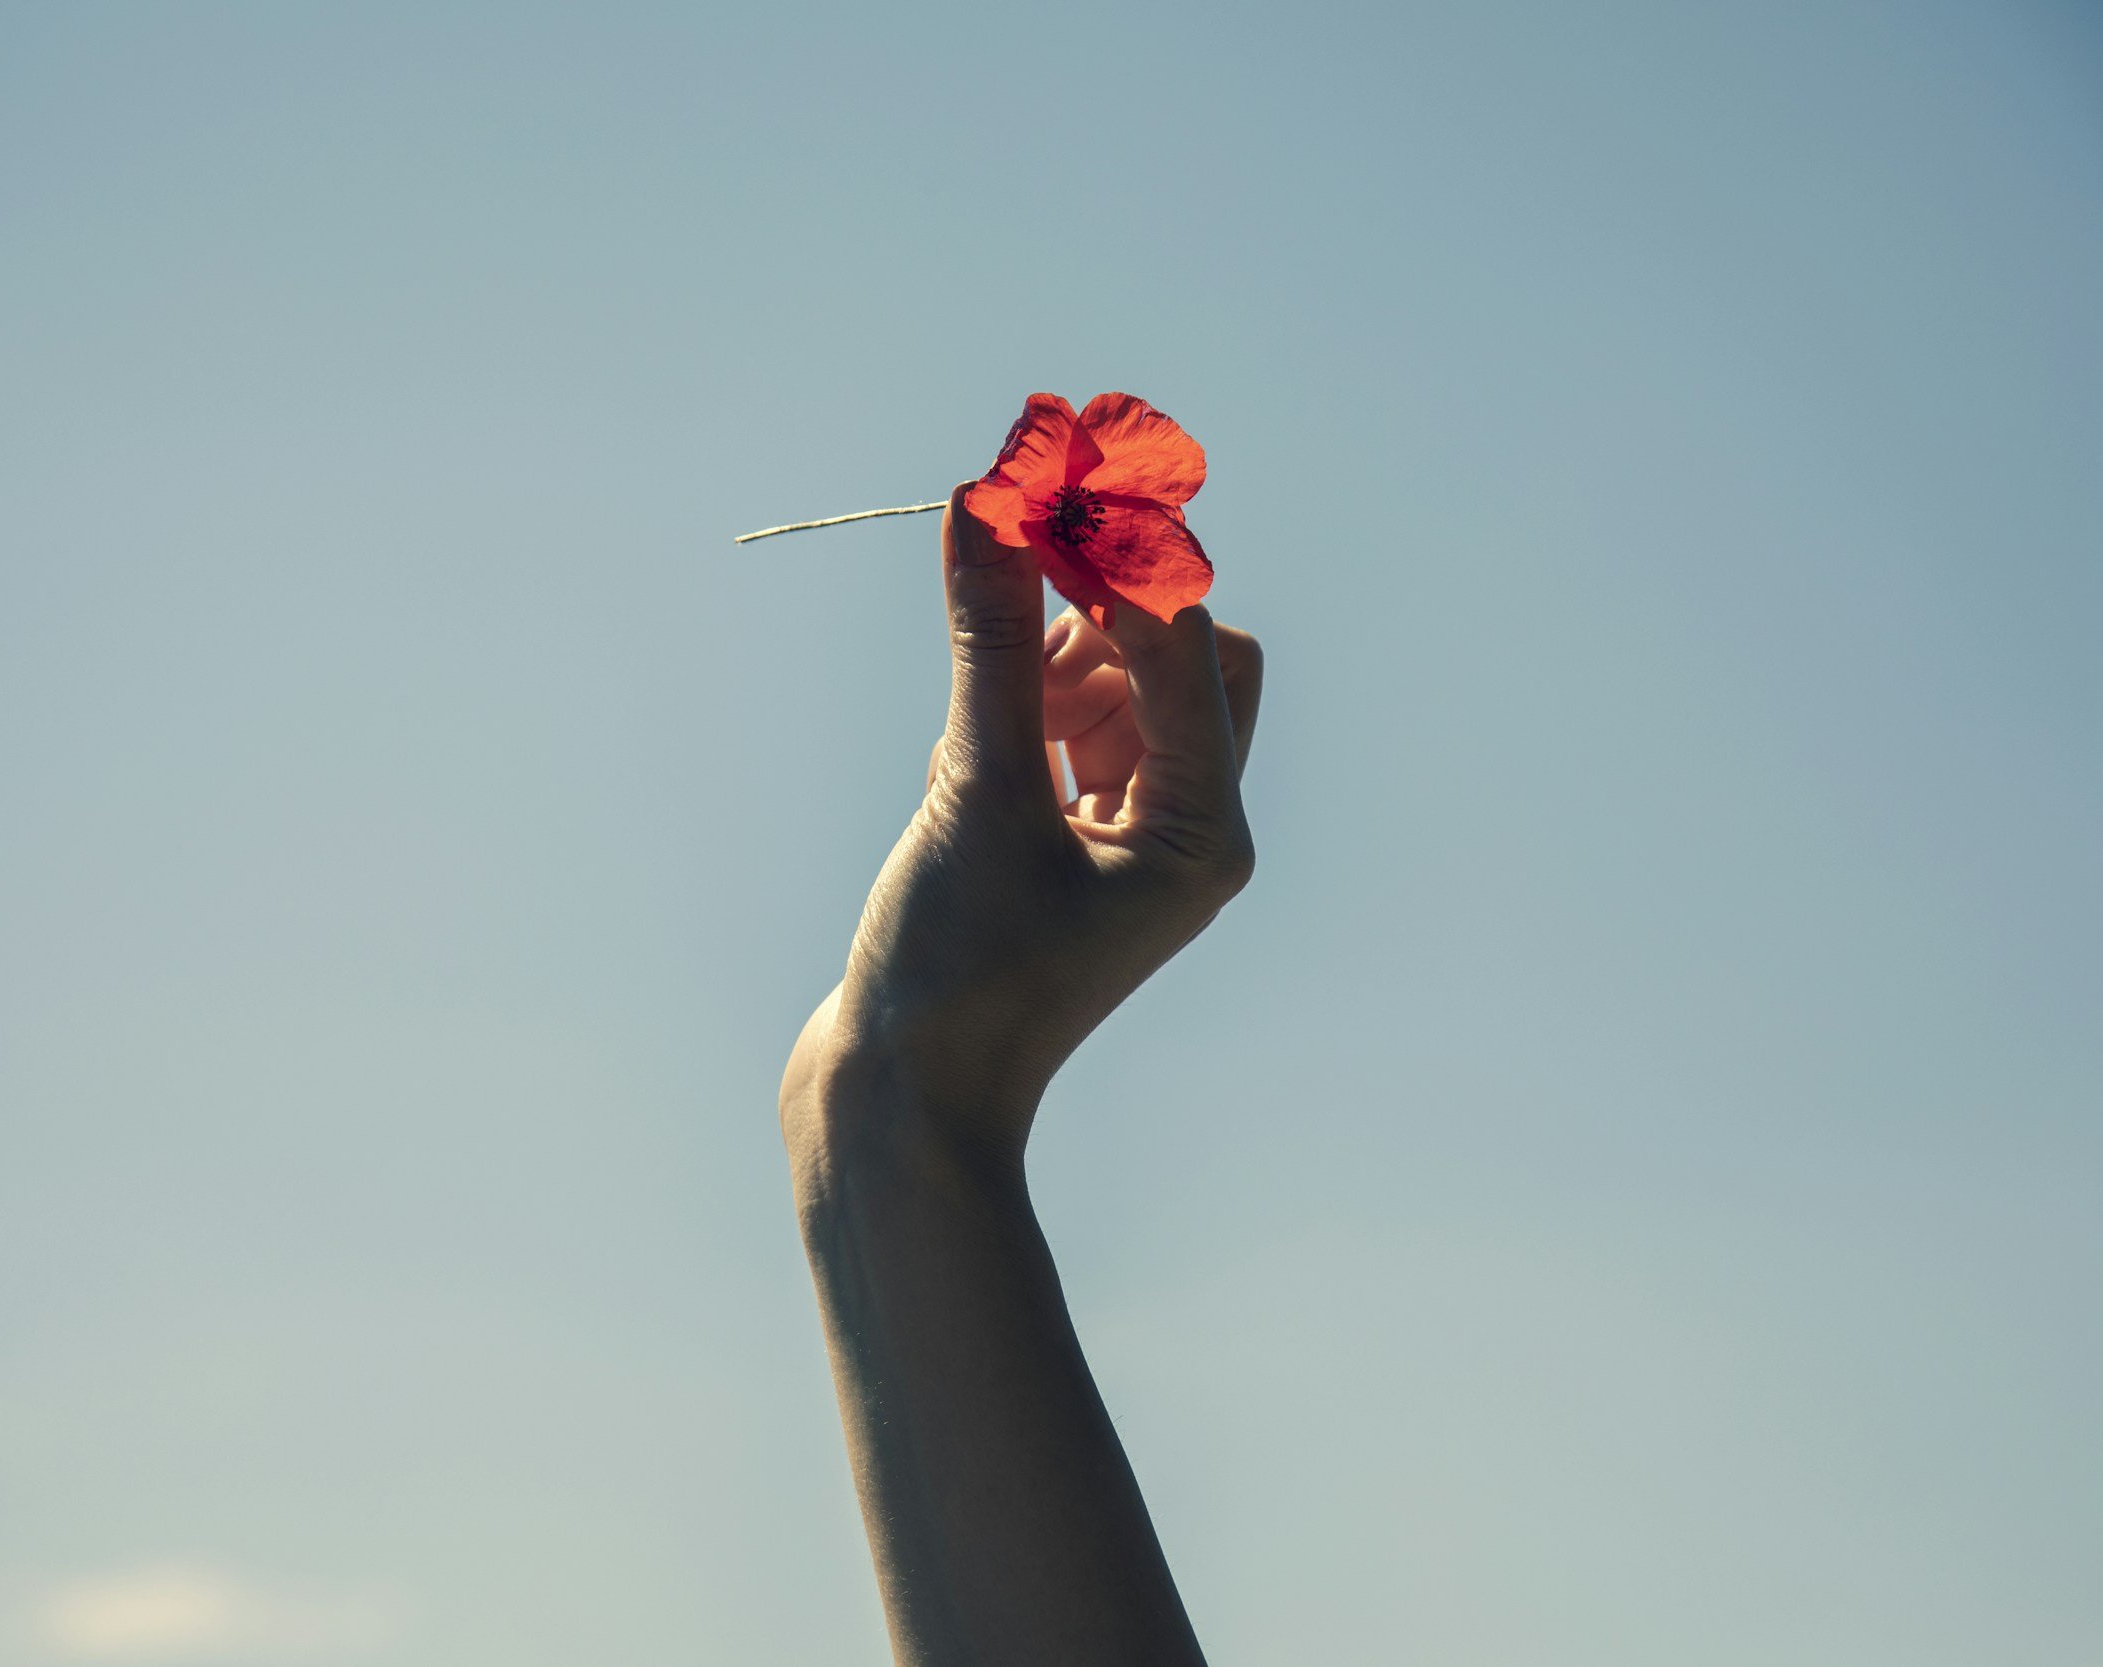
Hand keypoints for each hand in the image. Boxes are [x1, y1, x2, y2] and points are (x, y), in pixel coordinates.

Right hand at [782, 481, 1262, 1177]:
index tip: (1036, 488)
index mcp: (1204, 831)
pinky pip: (1064, 735)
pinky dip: (1017, 708)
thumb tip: (985, 506)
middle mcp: (1186, 833)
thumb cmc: (955, 973)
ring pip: (1117, 691)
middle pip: (1180, 658)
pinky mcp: (1062, 849)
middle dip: (1096, 607)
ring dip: (1048, 658)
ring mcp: (1126, 843)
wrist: (899, 1107)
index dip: (1117, 558)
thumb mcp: (974, 792)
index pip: (1191, 643)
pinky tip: (959, 747)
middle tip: (1008, 561)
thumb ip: (991, 643)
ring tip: (971, 700)